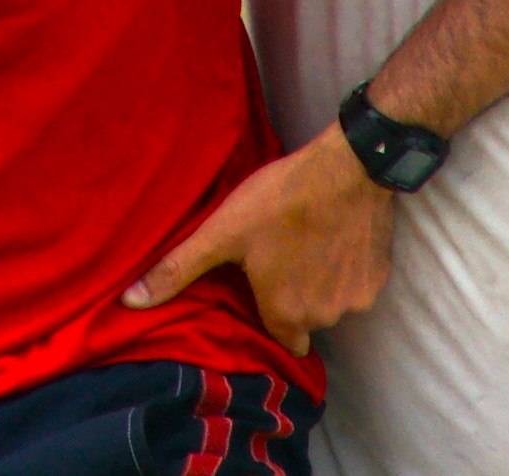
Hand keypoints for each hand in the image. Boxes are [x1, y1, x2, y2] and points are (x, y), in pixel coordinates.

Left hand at [121, 129, 393, 354]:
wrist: (348, 168)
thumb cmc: (280, 200)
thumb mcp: (221, 232)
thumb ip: (177, 270)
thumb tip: (129, 302)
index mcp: (285, 313)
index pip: (279, 341)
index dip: (269, 317)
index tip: (262, 292)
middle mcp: (324, 317)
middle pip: (305, 320)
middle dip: (293, 296)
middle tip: (280, 258)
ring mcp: (357, 299)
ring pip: (332, 302)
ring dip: (320, 283)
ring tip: (305, 243)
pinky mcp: (379, 278)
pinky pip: (356, 284)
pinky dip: (347, 268)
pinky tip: (332, 237)